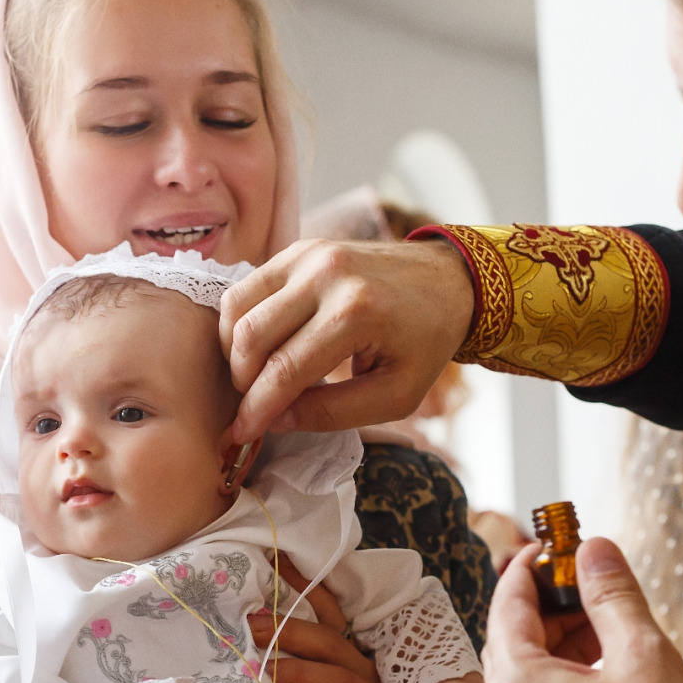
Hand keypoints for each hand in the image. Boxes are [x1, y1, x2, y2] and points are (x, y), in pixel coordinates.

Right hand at [220, 237, 473, 441]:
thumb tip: (274, 420)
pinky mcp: (300, 248)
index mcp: (356, 313)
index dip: (257, 408)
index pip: (285, 369)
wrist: (448, 281)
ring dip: (234, 350)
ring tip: (253, 376)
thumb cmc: (425, 343)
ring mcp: (310, 255)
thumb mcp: (396, 395)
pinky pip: (248, 287)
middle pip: (252, 336)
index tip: (240, 434)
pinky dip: (241, 322)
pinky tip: (259, 345)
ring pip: (239, 307)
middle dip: (242, 381)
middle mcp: (327, 275)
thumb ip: (334, 413)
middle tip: (252, 405)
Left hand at [248, 555, 409, 682]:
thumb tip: (247, 633)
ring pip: (337, 681)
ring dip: (297, 674)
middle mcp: (368, 674)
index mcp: (352, 658)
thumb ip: (298, 666)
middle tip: (247, 628)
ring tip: (263, 675)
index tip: (274, 562)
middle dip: (287, 632)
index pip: (330, 614)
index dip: (306, 587)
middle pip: (328, 643)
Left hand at [484, 538, 682, 682]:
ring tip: (607, 625)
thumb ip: (612, 595)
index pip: (506, 606)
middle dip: (548, 606)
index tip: (551, 547)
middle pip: (513, 641)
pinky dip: (564, 681)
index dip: (528, 569)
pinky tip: (606, 671)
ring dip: (560, 644)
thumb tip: (593, 551)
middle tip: (587, 584)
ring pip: (528, 677)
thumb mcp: (642, 654)